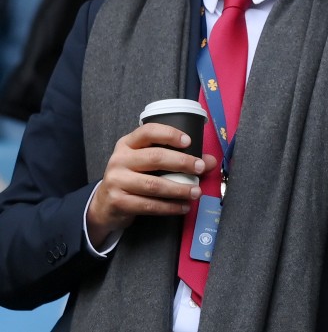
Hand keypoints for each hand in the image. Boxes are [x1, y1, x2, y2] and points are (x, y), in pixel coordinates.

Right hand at [85, 124, 217, 243]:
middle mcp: (119, 159)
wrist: (105, 204)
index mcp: (127, 144)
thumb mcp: (148, 163)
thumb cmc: (133, 177)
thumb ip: (177, 158)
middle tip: (200, 168)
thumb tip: (210, 161)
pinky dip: (169, 207)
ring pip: (153, 184)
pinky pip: (149, 205)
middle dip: (182, 163)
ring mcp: (116, 181)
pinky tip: (183, 207)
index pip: (148, 132)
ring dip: (179, 189)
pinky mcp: (118, 201)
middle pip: (154, 158)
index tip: (189, 141)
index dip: (170, 134)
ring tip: (196, 192)